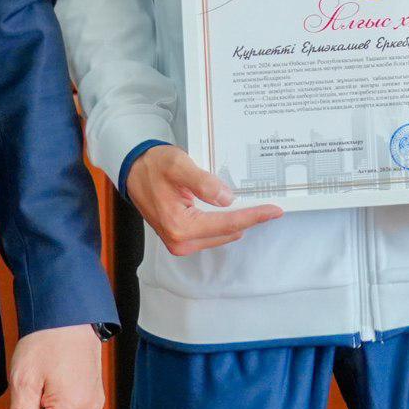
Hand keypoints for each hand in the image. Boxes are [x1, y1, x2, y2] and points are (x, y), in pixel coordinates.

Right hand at [126, 144, 281, 255]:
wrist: (133, 171)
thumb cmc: (153, 166)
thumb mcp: (178, 165)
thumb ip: (203, 182)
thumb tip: (227, 199)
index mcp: (180, 226)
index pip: (228, 223)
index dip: (253, 217)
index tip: (274, 211)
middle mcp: (181, 241)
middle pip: (227, 231)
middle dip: (248, 219)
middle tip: (270, 205)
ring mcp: (181, 242)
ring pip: (221, 233)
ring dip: (238, 220)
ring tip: (256, 206)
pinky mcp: (182, 238)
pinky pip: (212, 232)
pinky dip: (225, 222)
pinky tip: (235, 209)